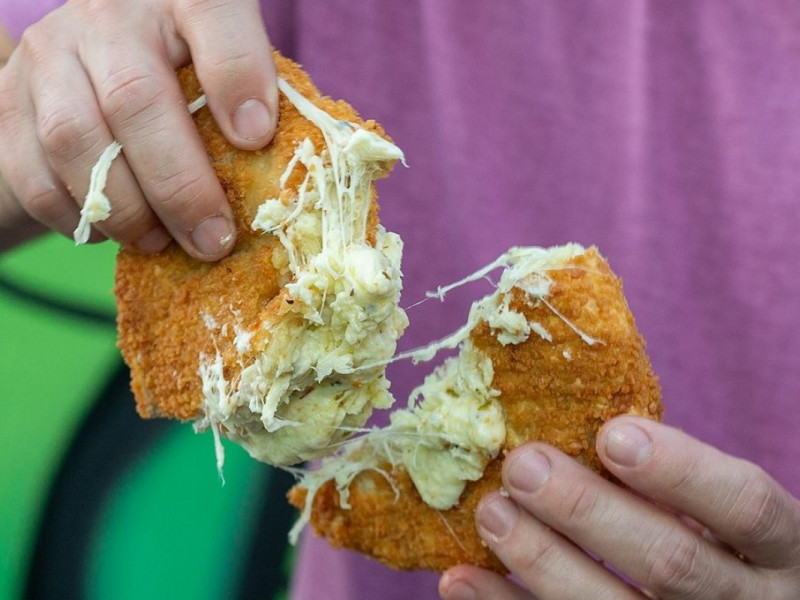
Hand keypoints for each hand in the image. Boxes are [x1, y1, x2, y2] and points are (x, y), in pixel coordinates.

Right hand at [0, 0, 278, 257]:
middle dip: (181, 187)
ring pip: (76, 141)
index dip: (237, 76)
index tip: (256, 138)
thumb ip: (245, 107)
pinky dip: (79, 215)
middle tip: (213, 239)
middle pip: (136, 100)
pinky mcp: (8, 101)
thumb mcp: (219, 70)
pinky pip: (34, 174)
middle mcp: (108, 16)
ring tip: (163, 242)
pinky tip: (114, 228)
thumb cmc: (181, 72)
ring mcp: (50, 54)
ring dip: (127, 211)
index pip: (211, 14)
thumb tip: (277, 189)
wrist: (91, 58)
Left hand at [439, 416, 799, 598]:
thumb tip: (568, 411)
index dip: (682, 472)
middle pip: (671, 564)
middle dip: (588, 512)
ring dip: (541, 562)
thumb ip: (672, 477)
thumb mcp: (721, 509)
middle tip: (523, 466)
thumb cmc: (722, 546)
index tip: (611, 435)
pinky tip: (462, 578)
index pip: (746, 507)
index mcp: (781, 547)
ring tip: (490, 511)